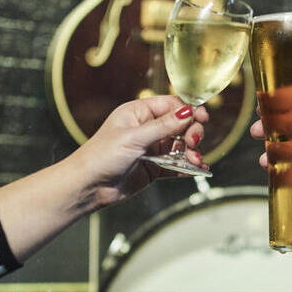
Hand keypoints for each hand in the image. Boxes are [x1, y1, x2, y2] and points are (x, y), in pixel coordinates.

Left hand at [76, 96, 208, 206]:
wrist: (88, 186)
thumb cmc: (101, 156)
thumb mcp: (135, 137)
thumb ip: (164, 126)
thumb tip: (188, 112)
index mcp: (138, 113)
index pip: (171, 105)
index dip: (189, 111)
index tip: (202, 118)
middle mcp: (146, 129)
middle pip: (180, 125)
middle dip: (191, 134)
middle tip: (193, 144)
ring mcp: (151, 149)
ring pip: (180, 147)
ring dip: (191, 153)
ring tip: (195, 161)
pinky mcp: (154, 168)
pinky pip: (176, 165)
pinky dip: (187, 167)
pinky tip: (197, 170)